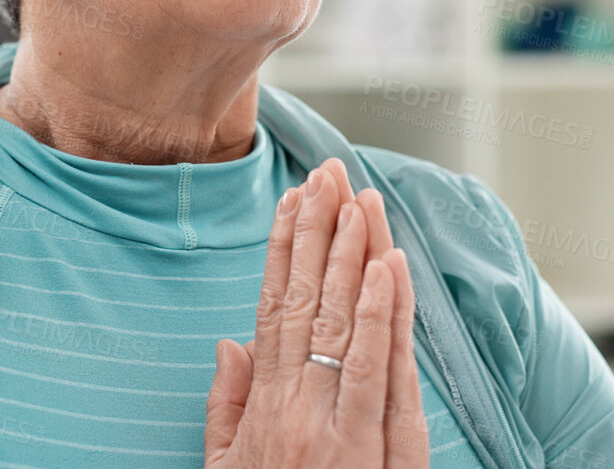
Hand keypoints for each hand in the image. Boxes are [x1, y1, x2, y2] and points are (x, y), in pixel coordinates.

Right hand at [204, 159, 430, 467]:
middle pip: (309, 306)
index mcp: (263, 412)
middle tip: (330, 174)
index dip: (285, 250)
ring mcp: (341, 434)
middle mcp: (297, 413)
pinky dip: (386, 319)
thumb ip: (226, 409)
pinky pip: (384, 376)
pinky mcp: (382, 458)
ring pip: (345, 328)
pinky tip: (387, 271)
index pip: (274, 310)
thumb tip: (228, 344)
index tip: (294, 200)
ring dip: (354, 258)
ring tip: (360, 201)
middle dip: (321, 235)